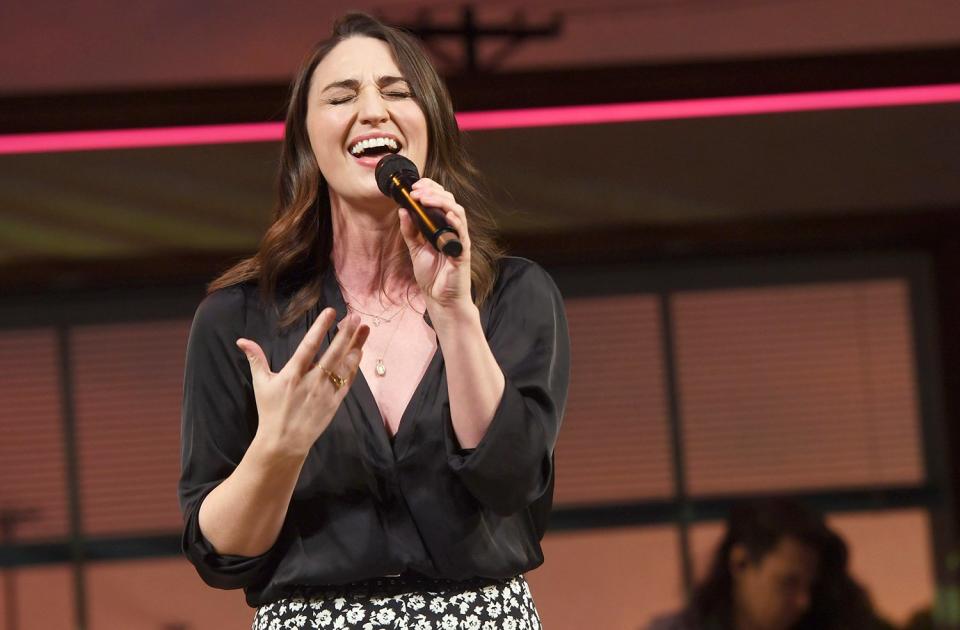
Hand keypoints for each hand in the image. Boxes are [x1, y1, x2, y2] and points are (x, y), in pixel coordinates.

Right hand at [235, 309, 368, 458]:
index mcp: (293, 374)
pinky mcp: (335, 402)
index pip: (309, 345)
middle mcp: (312, 381)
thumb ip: (256, 359)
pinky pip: (348, 381)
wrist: (284, 442)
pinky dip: (354, 366)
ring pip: (345, 365)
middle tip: (355, 316)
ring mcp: (325, 392)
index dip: (321, 327)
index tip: (331, 312)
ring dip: (356, 346)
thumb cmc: (270, 411)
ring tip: (364, 329)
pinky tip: (360, 352)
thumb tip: (242, 340)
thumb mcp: (261, 384)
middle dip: (346, 333)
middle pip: (333, 353)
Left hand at [398, 178, 472, 311]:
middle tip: (416, 191)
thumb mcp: (415, 249)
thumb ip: (410, 231)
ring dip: (441, 202)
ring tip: (425, 198)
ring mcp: (459, 239)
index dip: (430, 189)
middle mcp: (452, 230)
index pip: (440, 201)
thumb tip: (403, 210)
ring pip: (456, 212)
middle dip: (432, 192)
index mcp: (441, 227)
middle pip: (449, 201)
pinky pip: (462, 232)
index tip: (415, 186)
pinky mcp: (463, 251)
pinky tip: (446, 214)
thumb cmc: (432, 276)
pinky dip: (455, 221)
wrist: (440, 299)